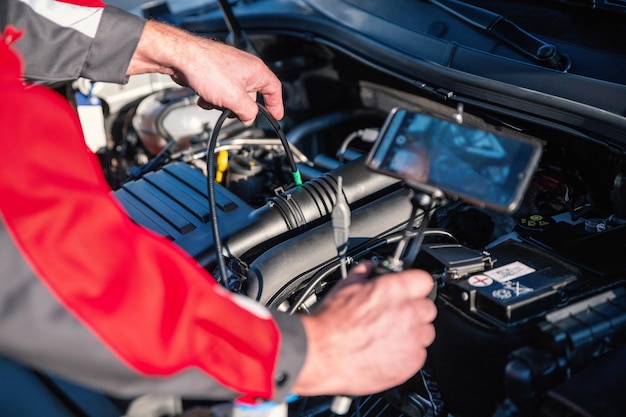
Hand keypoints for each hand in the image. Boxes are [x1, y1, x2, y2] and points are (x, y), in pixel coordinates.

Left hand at [128, 21, 282, 124]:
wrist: (180, 57)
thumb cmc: (206, 67)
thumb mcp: (235, 98)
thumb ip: (248, 112)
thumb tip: (249, 118)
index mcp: (256, 71)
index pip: (274, 90)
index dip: (276, 105)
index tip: (276, 116)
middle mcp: (245, 69)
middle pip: (251, 96)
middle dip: (240, 108)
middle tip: (233, 113)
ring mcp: (229, 70)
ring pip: (233, 96)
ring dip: (223, 104)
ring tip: (214, 101)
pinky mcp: (215, 73)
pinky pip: (219, 92)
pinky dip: (213, 98)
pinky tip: (204, 97)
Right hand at [293, 262, 436, 396]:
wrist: (322, 353)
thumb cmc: (331, 323)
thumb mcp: (345, 286)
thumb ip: (363, 273)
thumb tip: (368, 268)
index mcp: (395, 289)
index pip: (424, 281)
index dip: (414, 286)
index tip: (409, 290)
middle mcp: (408, 312)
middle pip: (427, 308)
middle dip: (414, 310)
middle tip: (396, 315)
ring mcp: (412, 339)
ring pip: (426, 332)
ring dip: (413, 332)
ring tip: (391, 336)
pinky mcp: (411, 362)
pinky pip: (419, 355)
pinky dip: (408, 354)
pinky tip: (388, 351)